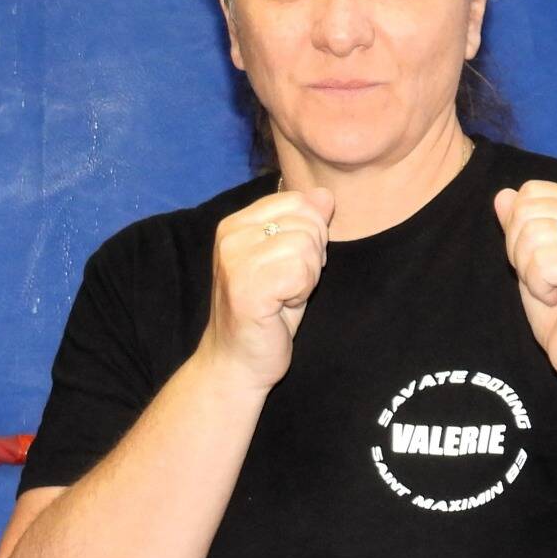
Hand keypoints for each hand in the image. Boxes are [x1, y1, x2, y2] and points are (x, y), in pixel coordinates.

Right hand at [198, 186, 334, 392]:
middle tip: (286, 286)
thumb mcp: (288, 261)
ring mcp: (235, 260)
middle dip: (311, 258)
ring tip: (282, 297)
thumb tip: (325, 194)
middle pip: (307, 222)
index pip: (299, 201)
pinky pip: (301, 271)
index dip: (310, 235)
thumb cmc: (265, 315)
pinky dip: (301, 293)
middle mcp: (231, 235)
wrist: (237, 363)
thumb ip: (305, 225)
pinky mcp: (246, 286)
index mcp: (236, 223)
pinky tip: (281, 307)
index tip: (288, 266)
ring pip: (307, 246)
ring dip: (306, 278)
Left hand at [492, 181, 556, 387]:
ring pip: (531, 236)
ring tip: (554, 291)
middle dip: (519, 251)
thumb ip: (517, 228)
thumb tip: (502, 194)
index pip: (531, 192)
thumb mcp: (529, 264)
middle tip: (543, 280)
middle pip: (526, 211)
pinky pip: (542, 263)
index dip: (516, 227)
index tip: (536, 261)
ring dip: (530, 273)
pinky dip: (540, 287)